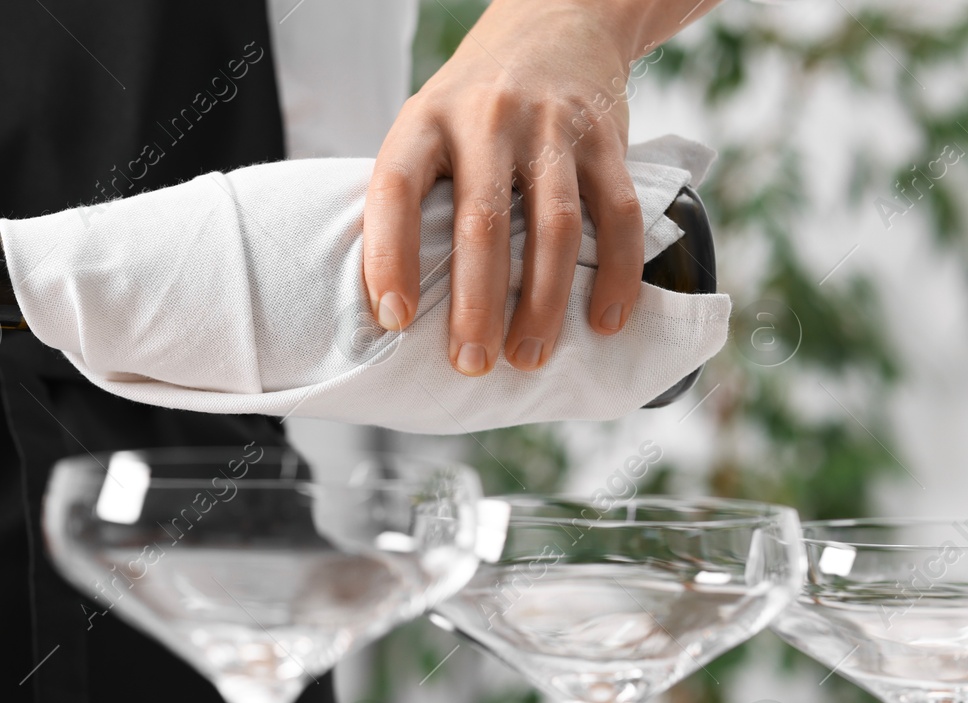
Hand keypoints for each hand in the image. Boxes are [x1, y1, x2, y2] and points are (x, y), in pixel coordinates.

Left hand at [364, 0, 657, 375]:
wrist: (556, 21)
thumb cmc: (473, 102)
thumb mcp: (426, 126)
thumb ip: (414, 197)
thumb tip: (392, 304)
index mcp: (424, 121)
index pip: (395, 192)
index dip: (388, 259)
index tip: (392, 320)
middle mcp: (487, 119)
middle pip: (482, 224)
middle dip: (476, 305)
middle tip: (471, 364)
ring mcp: (551, 126)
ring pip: (554, 228)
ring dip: (543, 304)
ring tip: (529, 357)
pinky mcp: (606, 137)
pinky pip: (619, 214)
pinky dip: (617, 274)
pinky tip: (605, 320)